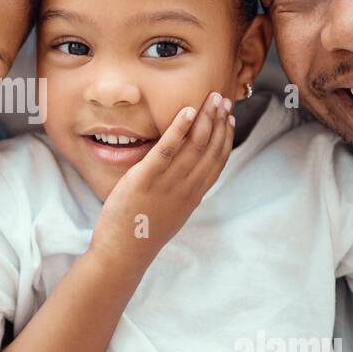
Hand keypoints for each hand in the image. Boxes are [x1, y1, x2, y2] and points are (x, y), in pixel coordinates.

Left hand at [90, 90, 235, 264]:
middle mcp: (186, 188)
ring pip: (195, 145)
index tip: (230, 119)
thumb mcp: (170, 213)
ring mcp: (168, 184)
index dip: (226, 138)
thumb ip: (180, 193)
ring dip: (205, 118)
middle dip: (219, 121)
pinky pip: (167, 149)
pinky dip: (179, 128)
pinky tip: (187, 111)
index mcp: (193, 196)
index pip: (217, 162)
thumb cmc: (142, 233)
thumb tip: (183, 176)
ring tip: (211, 98)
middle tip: (223, 98)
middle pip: (210, 149)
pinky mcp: (146, 179)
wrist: (123, 254)